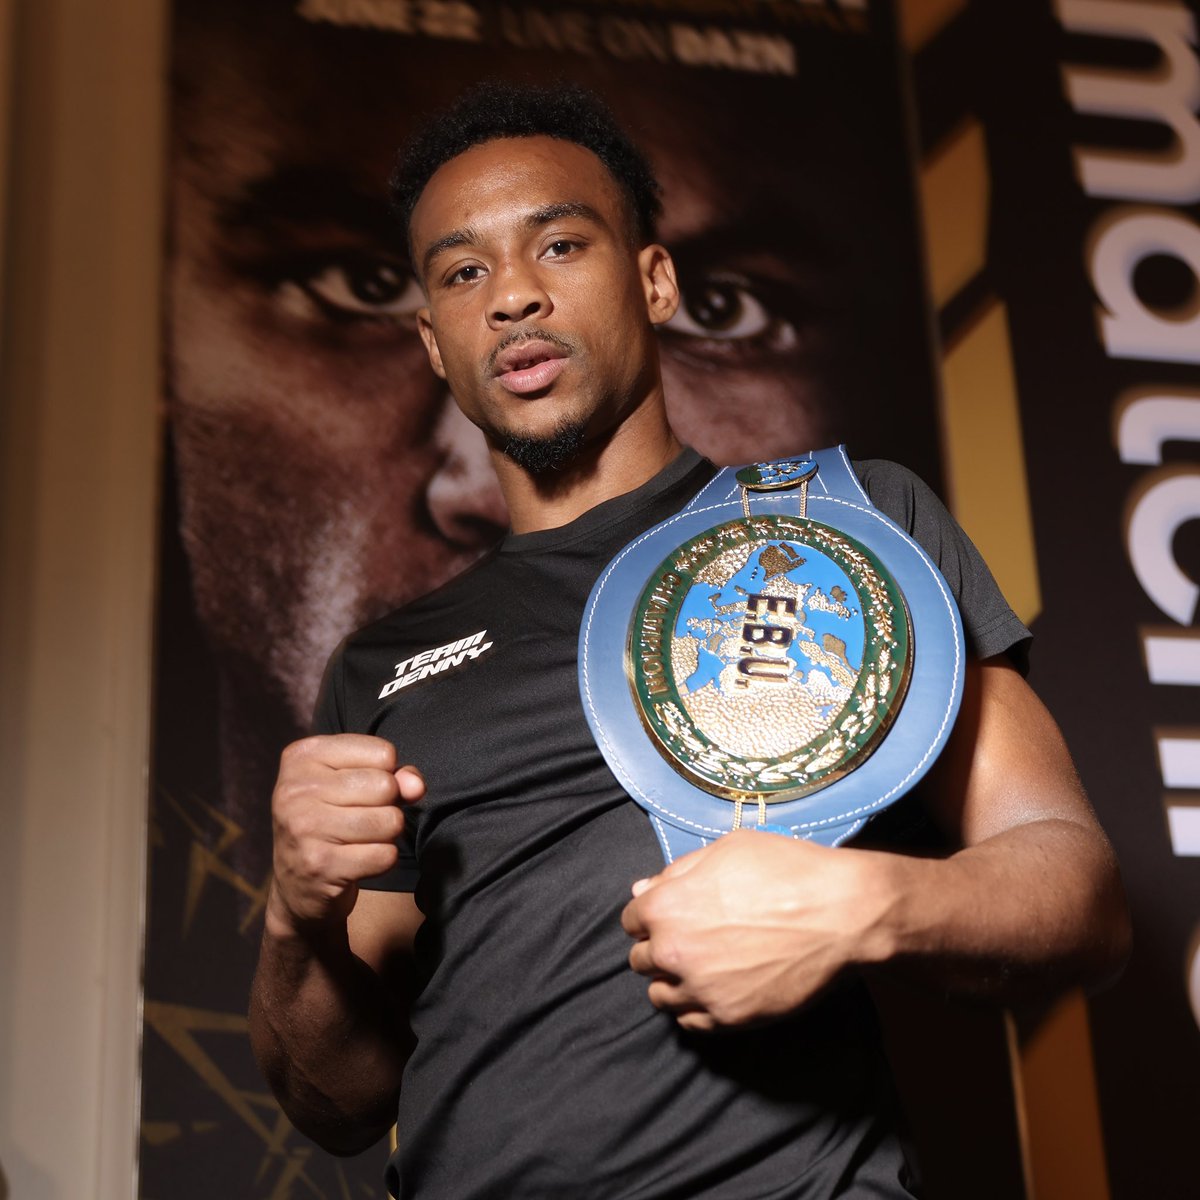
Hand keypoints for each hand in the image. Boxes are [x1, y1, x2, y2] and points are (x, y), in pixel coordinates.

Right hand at [268, 734, 423, 936]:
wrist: (296, 885)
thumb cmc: (332, 820)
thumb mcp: (356, 783)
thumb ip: (394, 774)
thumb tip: (416, 787)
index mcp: (304, 756)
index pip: (383, 753)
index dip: (386, 775)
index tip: (360, 790)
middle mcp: (297, 788)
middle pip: (386, 786)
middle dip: (387, 806)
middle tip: (360, 819)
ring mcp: (305, 827)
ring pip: (390, 821)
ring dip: (387, 835)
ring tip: (359, 839)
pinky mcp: (320, 865)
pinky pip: (385, 855)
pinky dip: (382, 861)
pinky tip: (357, 861)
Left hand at [620, 830, 898, 1030]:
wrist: (840, 914)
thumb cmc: (785, 870)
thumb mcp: (726, 850)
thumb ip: (677, 872)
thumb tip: (642, 890)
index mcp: (666, 906)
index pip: (631, 920)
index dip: (651, 914)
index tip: (672, 914)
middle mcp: (673, 951)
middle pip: (641, 959)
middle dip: (660, 946)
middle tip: (690, 939)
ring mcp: (700, 990)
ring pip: (660, 995)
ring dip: (673, 980)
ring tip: (701, 968)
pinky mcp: (728, 1019)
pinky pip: (690, 1023)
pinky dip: (694, 1008)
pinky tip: (714, 990)